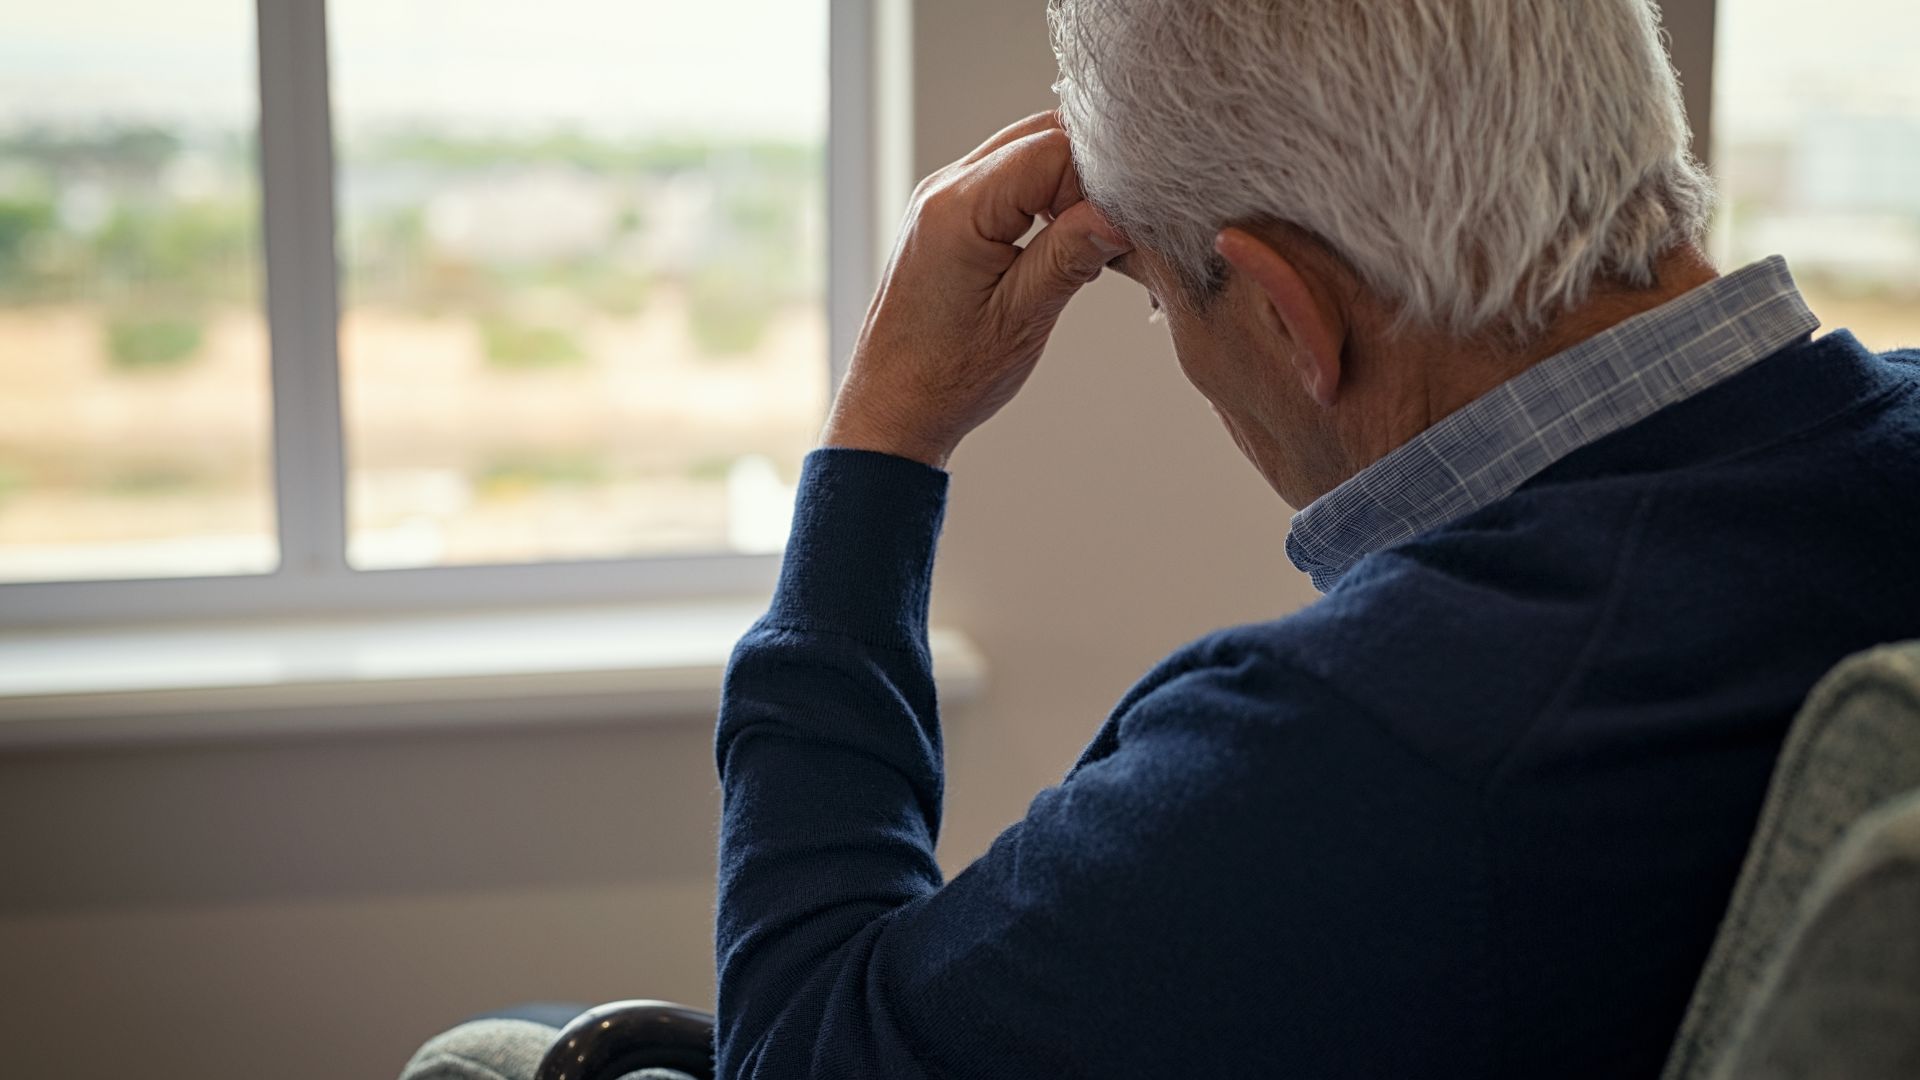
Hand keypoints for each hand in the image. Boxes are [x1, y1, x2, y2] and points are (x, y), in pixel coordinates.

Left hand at [821, 111, 1131, 468]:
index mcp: (958, 209)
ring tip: (1084, 244)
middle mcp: (943, 190)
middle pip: (1038, 137)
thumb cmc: (947, 377)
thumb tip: (1121, 211)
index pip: (1051, 149)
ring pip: (1024, 153)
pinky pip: (1006, 180)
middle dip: (1086, 175)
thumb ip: (1072, 253)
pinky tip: (1057, 245)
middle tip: (1109, 232)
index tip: (1117, 225)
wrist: (892, 408)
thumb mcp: (1024, 318)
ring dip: (1066, 187)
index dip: (1096, 179)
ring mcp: (939, 199)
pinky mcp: (944, 216)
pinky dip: (1042, 198)